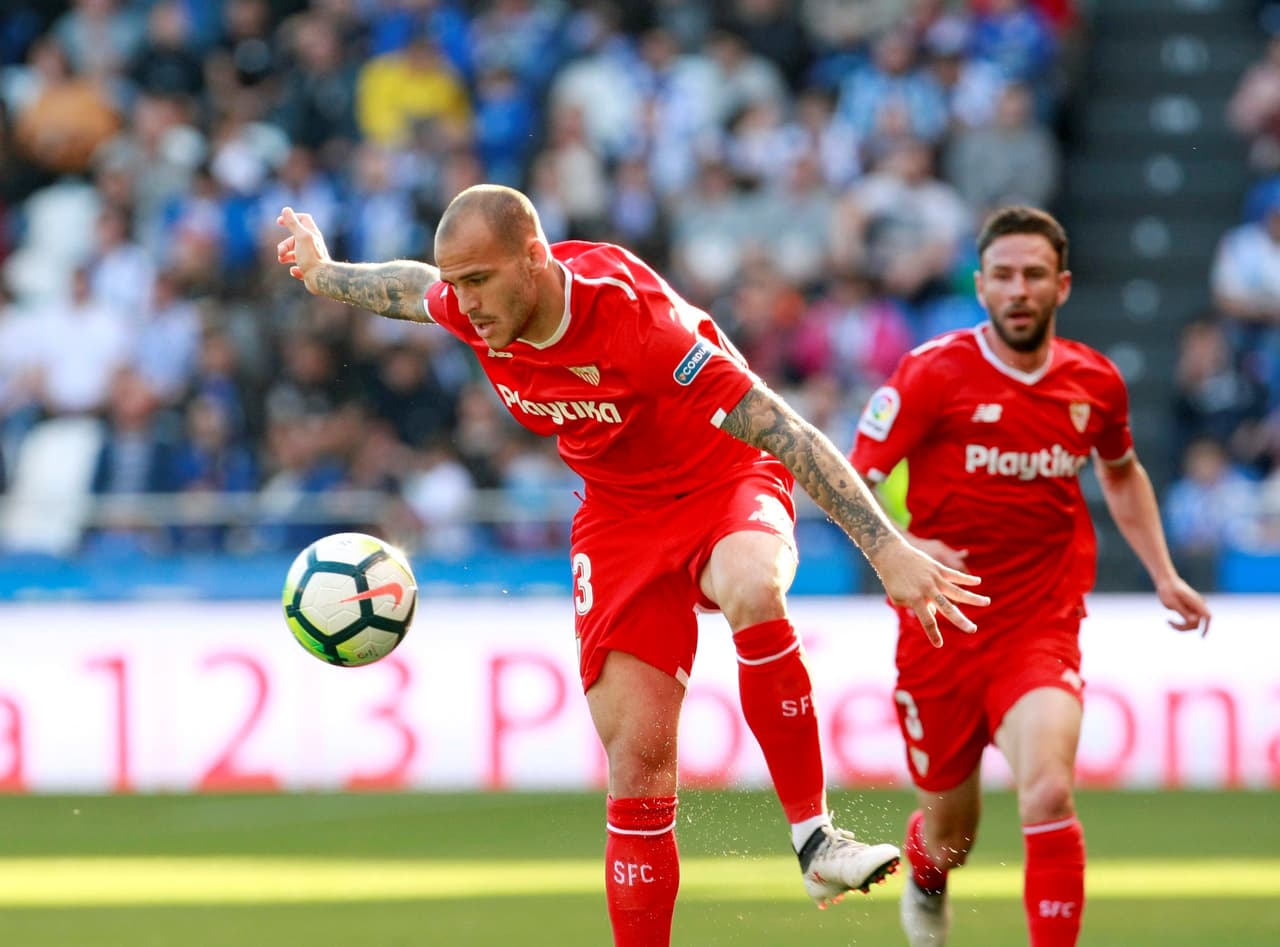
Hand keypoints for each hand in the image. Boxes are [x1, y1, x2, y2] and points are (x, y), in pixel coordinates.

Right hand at [276, 206, 331, 290]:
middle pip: (294, 239)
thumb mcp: (301, 237)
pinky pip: (299, 269)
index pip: (303, 219)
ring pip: (294, 254)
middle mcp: (313, 245)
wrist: (321, 279)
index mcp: (313, 235)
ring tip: (282, 261)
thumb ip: (293, 224)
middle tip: (281, 253)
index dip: (291, 218)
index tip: (279, 222)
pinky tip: (296, 271)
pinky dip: (295, 270)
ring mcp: (311, 258)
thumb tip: (285, 210)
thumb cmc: (311, 257)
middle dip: (284, 245)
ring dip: (286, 257)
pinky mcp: (310, 271)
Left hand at [872, 538, 989, 647]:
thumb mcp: (899, 597)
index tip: (939, 645)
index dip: (933, 634)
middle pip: (947, 608)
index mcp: (915, 599)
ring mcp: (934, 578)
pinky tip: (978, 582)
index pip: (927, 621)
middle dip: (960, 620)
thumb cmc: (893, 580)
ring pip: (957, 590)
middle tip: (972, 630)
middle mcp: (927, 589)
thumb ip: (916, 607)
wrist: (890, 554)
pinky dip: (966, 578)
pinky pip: (954, 575)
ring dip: (973, 597)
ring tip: (987, 602)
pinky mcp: (937, 568)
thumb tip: (935, 612)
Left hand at [1155, 575, 1210, 636]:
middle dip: (1185, 627)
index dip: (1207, 627)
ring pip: (1192, 622)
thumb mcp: (1172, 602)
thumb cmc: (1167, 590)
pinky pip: (1188, 619)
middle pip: (1198, 622)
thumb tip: (1194, 621)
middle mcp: (1197, 605)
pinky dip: (1180, 623)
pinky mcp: (1188, 608)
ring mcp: (1193, 606)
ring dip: (1181, 626)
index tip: (1202, 636)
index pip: (1207, 616)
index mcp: (1196, 602)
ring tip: (1168, 622)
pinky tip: (1169, 621)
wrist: (1165, 579)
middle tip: (1170, 624)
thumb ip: (1183, 612)